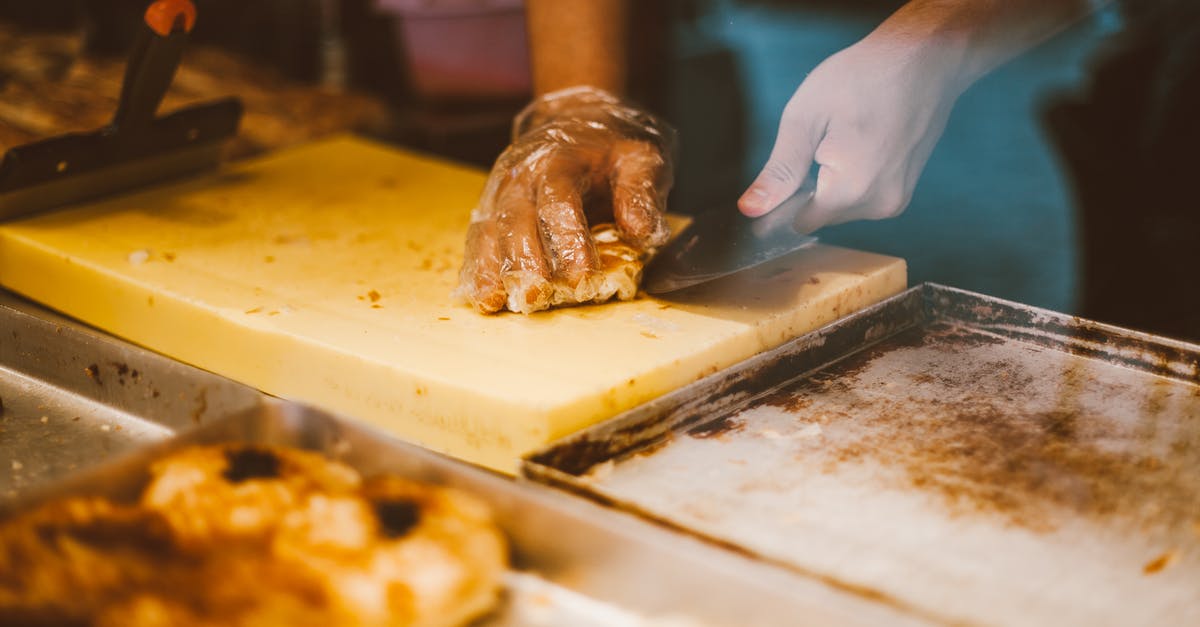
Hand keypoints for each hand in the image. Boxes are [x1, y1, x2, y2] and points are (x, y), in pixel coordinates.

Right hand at [457, 87, 673, 313]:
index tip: (583, 276)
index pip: (559, 202)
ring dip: (491, 270)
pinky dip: (476, 271)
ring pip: (488, 231)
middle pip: (515, 220)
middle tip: (536, 297)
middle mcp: (520, 176)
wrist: (575, 120)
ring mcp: (499, 194)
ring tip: (497, 303)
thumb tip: (642, 232)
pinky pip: (477, 241)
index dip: (569, 240)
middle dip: (523, 261)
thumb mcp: (639, 159)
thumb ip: (641, 193)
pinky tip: (482, 299)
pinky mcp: (489, 212)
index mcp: (557, 161)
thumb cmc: (610, 148)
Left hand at [738, 32, 966, 232]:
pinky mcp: (905, 191)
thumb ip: (779, 171)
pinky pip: (863, 198)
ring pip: (843, 208)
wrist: (924, 58)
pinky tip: (858, 145)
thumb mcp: (806, 118)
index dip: (782, 203)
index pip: (799, 222)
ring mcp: (897, 200)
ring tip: (843, 139)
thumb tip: (751, 209)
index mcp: (850, 189)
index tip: (781, 174)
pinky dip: (853, 179)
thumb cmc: (863, 77)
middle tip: (818, 142)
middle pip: (822, 216)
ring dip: (832, 184)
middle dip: (810, 189)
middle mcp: (878, 204)